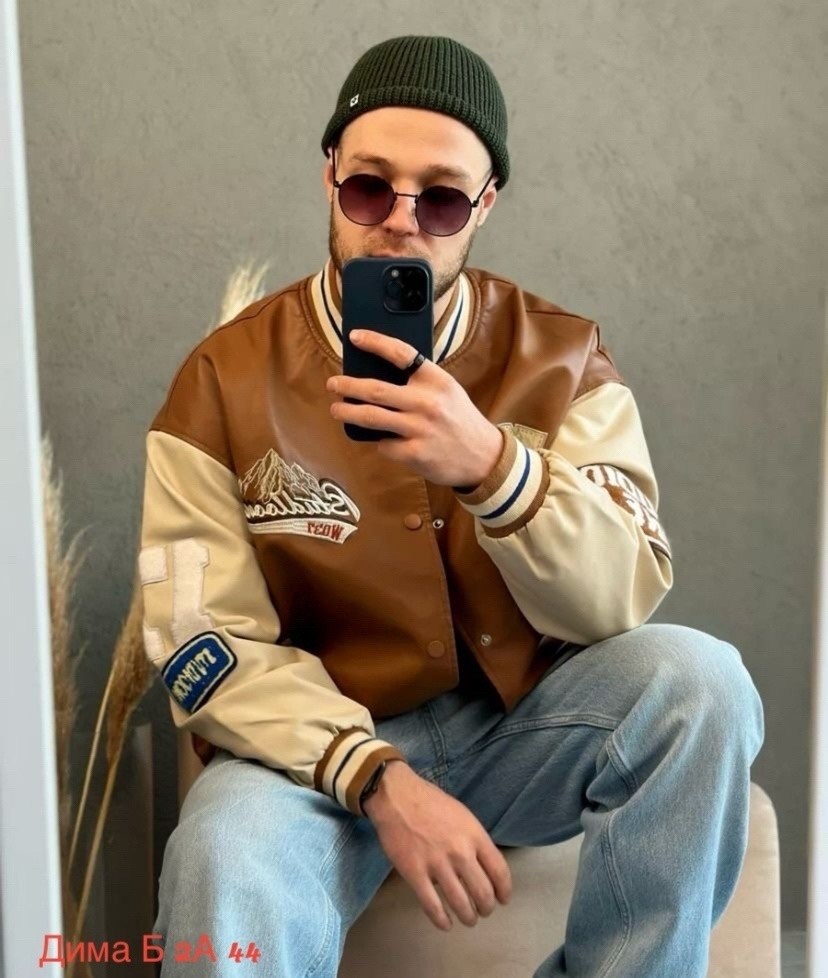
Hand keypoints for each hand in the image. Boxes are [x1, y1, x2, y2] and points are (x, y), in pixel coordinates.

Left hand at [326, 330, 503, 486]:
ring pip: (372, 417)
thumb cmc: (459, 419)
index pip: (401, 353)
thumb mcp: (447, 390)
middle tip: (333, 384)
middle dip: (347, 386)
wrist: (483, 456)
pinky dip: (378, 441)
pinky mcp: (414, 453)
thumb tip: (378, 373)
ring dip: (347, 413)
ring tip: (336, 410)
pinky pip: (384, 444)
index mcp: (435, 379)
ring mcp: (419, 428)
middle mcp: (426, 402)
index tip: (354, 337)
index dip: (375, 341)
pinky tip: (378, 439)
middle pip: (375, 389)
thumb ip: (419, 381)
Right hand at [363, 761, 511, 929]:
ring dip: (468, 917)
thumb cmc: (431, 802)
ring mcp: (437, 864)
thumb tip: (483, 866)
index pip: (500, 871)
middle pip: (483, 893)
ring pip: (460, 904)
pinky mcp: (414, 874)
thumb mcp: (462, 815)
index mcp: (475, 835)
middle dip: (486, 907)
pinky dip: (441, 920)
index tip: (503, 899)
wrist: (397, 796)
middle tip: (483, 910)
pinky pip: (432, 906)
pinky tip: (446, 923)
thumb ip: (474, 840)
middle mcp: (460, 852)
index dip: (504, 891)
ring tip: (468, 919)